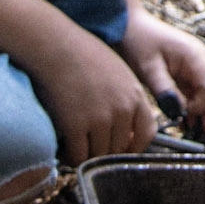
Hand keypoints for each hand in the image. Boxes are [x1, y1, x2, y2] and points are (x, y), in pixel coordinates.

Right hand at [31, 24, 157, 162]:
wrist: (57, 46)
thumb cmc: (83, 56)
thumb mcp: (119, 74)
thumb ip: (126, 99)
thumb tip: (124, 130)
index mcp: (136, 95)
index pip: (147, 133)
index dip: (134, 147)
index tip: (120, 149)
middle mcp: (122, 109)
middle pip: (120, 149)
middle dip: (105, 152)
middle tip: (88, 147)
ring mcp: (100, 118)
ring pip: (99, 155)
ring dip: (86, 156)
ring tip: (74, 146)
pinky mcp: (76, 125)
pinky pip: (78, 156)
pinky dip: (70, 157)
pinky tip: (63, 148)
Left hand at [118, 0, 204, 135]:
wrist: (130, 26)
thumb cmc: (138, 42)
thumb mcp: (147, 68)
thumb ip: (165, 91)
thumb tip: (180, 114)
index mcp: (195, 55)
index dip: (202, 106)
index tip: (184, 116)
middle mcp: (204, 59)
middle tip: (201, 130)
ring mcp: (201, 65)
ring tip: (192, 128)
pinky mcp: (193, 72)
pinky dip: (201, 106)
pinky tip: (187, 119)